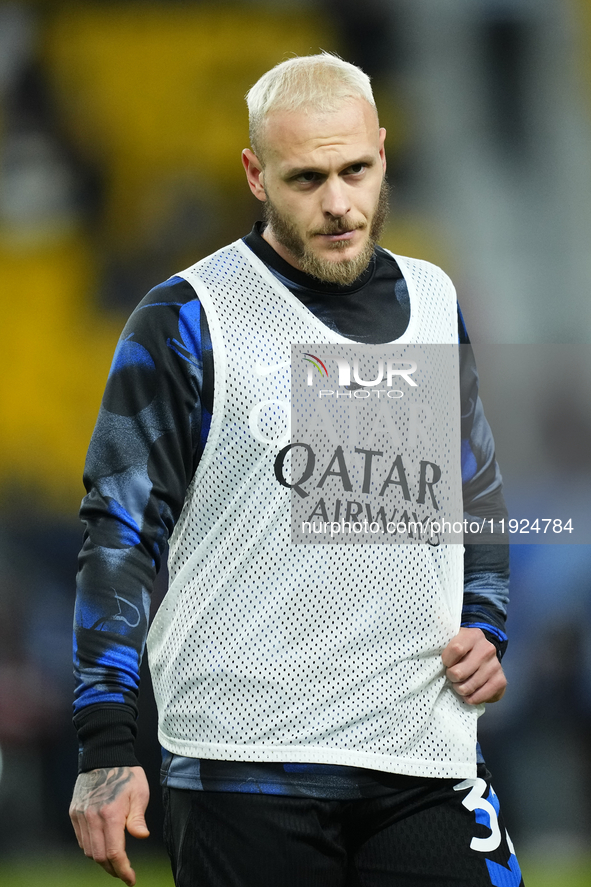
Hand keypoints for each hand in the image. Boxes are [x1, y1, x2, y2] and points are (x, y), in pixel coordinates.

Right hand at [69, 766, 149, 885]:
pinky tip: (102, 845)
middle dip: (113, 869)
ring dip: (101, 860)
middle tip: (124, 873)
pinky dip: (91, 847)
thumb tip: (142, 836)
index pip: (114, 853)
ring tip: (115, 861)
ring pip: (88, 850)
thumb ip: (138, 817)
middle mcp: (92, 817)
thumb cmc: (126, 774)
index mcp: (110, 814)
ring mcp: (80, 815)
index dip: (123, 870)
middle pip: (99, 856)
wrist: (104, 754)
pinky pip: (81, 839)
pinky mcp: (74, 812)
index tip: (131, 879)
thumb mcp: (139, 793)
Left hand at [441, 627, 506, 704]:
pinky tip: (468, 693)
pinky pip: (479, 697)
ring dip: (459, 689)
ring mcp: (496, 665)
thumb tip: (429, 644)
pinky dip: (470, 698)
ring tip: (459, 684)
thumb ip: (443, 642)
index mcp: (473, 635)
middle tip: (451, 676)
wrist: (485, 655)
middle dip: (451, 677)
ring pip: (468, 686)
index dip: (447, 660)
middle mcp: (487, 649)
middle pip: (459, 672)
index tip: (446, 662)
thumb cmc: (463, 649)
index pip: (456, 649)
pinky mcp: (501, 681)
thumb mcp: (453, 639)